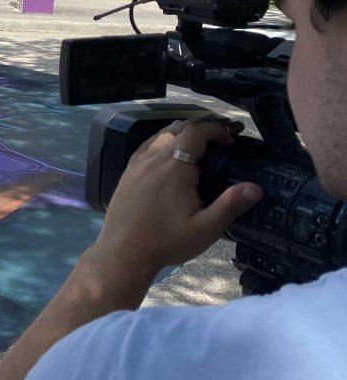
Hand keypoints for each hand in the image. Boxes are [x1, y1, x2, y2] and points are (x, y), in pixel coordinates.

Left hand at [88, 115, 261, 278]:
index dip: (216, 128)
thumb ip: (230, 205)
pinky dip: (163, 140)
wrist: (123, 252)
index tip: (232, 138)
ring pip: (160, 134)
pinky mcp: (127, 173)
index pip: (196, 131)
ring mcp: (137, 165)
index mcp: (174, 168)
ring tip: (200, 141)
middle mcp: (153, 159)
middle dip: (203, 126)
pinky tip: (170, 152)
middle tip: (222, 135)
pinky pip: (147, 146)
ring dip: (182, 131)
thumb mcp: (205, 228)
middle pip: (178, 128)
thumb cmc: (166, 242)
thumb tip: (256, 187)